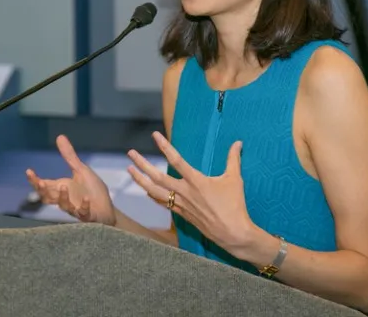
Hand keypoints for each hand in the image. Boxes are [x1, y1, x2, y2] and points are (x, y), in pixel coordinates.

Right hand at [26, 135, 115, 225]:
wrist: (106, 209)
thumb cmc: (92, 190)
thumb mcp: (81, 170)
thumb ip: (69, 156)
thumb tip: (59, 136)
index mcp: (61, 188)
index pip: (44, 185)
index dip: (35, 180)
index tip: (29, 171)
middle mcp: (65, 199)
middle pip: (48, 197)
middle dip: (43, 190)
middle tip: (39, 182)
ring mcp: (75, 208)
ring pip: (64, 206)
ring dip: (62, 197)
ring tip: (63, 185)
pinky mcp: (88, 215)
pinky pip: (83, 213)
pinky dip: (83, 206)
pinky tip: (86, 199)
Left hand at [126, 132, 254, 252]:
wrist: (232, 233)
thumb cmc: (234, 205)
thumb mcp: (234, 179)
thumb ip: (233, 159)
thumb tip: (238, 143)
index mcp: (196, 181)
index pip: (176, 160)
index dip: (164, 146)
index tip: (154, 135)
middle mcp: (184, 192)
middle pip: (157, 177)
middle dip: (142, 164)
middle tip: (130, 153)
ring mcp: (181, 204)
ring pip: (154, 191)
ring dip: (140, 180)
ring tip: (130, 170)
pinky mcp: (181, 214)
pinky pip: (162, 203)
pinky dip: (152, 195)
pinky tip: (146, 191)